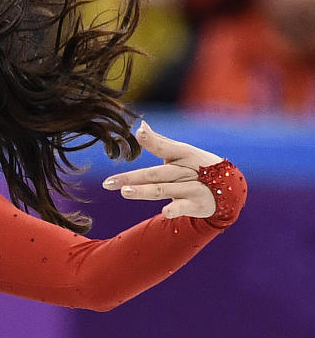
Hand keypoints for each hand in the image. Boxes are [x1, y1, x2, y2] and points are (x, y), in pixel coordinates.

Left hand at [102, 121, 221, 218]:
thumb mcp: (181, 152)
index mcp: (182, 154)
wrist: (229, 188)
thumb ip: (158, 141)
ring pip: (164, 189)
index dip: (152, 140)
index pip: (164, 147)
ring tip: (124, 192)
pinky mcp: (197, 204)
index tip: (138, 132)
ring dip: (144, 191)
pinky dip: (176, 208)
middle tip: (108, 182)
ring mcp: (192, 187)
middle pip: (155, 174)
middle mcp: (185, 170)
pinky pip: (184, 206)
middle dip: (131, 178)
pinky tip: (165, 211)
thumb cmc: (197, 166)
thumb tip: (140, 125)